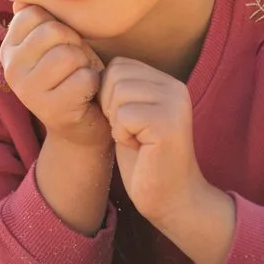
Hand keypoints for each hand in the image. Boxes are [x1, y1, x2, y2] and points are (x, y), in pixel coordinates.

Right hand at [0, 5, 107, 149]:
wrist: (81, 126)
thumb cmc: (70, 76)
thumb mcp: (53, 45)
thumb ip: (37, 21)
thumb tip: (21, 0)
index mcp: (9, 48)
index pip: (34, 13)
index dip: (58, 24)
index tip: (61, 44)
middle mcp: (11, 69)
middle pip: (53, 32)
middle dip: (75, 44)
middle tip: (75, 64)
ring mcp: (28, 91)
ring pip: (69, 55)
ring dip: (84, 64)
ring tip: (80, 77)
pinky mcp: (51, 109)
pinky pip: (83, 78)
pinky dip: (94, 84)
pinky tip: (86, 94)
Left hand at [99, 58, 234, 263]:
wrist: (171, 198)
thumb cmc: (144, 159)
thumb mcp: (129, 116)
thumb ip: (119, 90)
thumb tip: (88, 70)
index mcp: (167, 82)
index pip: (118, 65)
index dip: (108, 95)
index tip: (127, 122)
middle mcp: (175, 87)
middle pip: (115, 75)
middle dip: (110, 107)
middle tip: (131, 132)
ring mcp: (174, 103)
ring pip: (117, 93)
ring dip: (117, 122)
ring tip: (137, 140)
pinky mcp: (168, 123)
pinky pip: (123, 116)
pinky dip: (123, 136)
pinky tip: (140, 149)